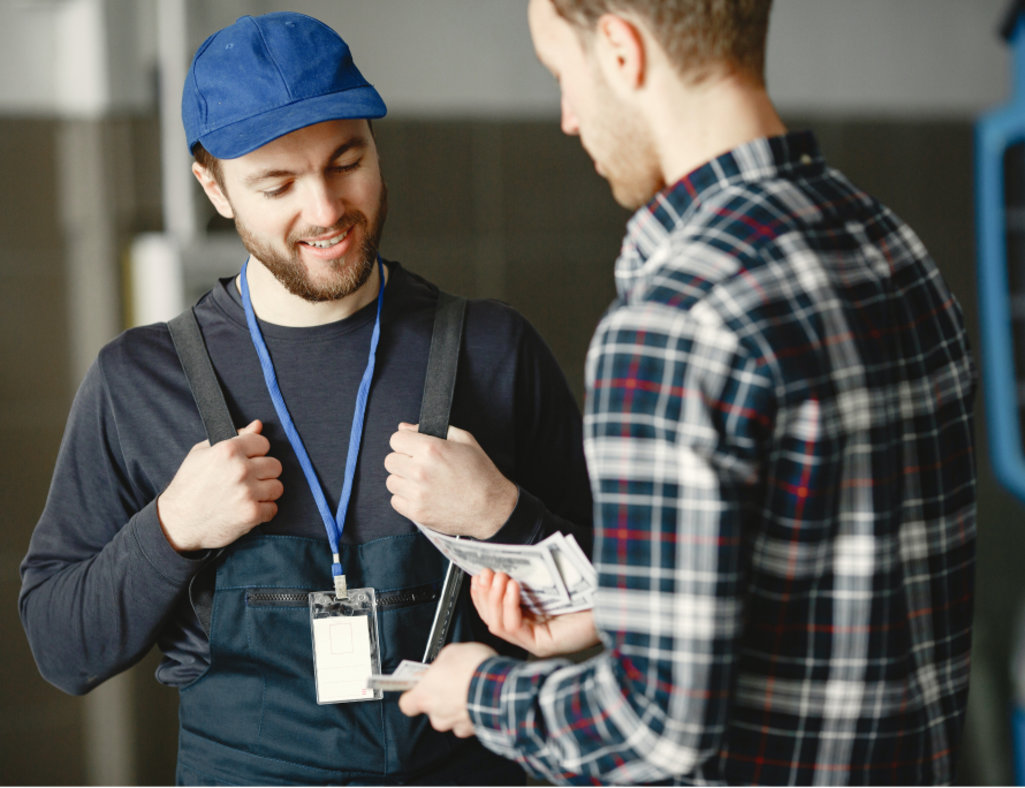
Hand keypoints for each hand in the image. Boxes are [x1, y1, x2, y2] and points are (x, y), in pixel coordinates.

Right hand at [157, 420, 283, 551]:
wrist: (177, 522)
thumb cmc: (188, 486)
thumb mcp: (202, 453)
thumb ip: (234, 437)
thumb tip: (257, 425)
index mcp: (228, 450)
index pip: (263, 443)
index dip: (256, 452)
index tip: (249, 460)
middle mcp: (240, 469)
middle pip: (274, 465)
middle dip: (263, 472)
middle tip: (248, 480)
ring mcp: (247, 492)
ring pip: (277, 487)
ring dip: (265, 492)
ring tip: (248, 495)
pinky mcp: (251, 514)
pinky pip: (273, 508)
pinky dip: (263, 511)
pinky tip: (247, 509)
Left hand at [384, 423, 517, 538]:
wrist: (491, 508)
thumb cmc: (480, 472)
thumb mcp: (465, 440)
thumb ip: (432, 429)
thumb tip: (404, 428)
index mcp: (431, 448)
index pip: (396, 439)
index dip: (405, 442)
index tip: (414, 449)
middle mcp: (420, 470)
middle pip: (390, 460)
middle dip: (403, 460)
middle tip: (419, 466)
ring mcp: (417, 493)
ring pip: (391, 481)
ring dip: (403, 480)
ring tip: (422, 482)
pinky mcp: (417, 512)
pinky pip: (395, 501)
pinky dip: (405, 499)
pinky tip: (422, 496)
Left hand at [398, 642, 496, 736]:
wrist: (499, 687)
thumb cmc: (473, 669)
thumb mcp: (452, 652)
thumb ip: (441, 662)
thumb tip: (442, 665)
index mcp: (424, 695)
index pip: (406, 703)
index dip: (413, 694)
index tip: (419, 686)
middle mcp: (437, 714)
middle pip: (432, 709)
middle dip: (441, 697)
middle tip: (453, 682)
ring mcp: (455, 724)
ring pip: (451, 717)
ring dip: (458, 705)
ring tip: (470, 688)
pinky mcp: (472, 730)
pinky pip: (468, 721)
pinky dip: (473, 711)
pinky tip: (480, 697)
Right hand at [471, 569, 599, 657]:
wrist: (613, 604)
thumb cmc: (588, 592)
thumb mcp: (551, 581)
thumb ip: (530, 576)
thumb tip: (508, 562)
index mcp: (530, 618)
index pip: (494, 610)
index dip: (482, 594)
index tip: (478, 575)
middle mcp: (530, 632)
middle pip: (491, 618)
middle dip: (484, 595)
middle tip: (487, 573)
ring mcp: (535, 640)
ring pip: (498, 625)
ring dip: (494, 599)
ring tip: (501, 578)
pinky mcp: (542, 644)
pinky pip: (515, 628)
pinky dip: (509, 606)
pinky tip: (513, 588)